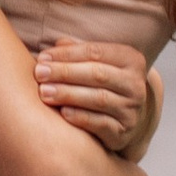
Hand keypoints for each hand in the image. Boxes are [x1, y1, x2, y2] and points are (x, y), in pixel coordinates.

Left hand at [32, 37, 153, 154]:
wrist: (131, 120)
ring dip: (69, 94)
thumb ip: (79, 52)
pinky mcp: (124, 132)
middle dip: (65, 72)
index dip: (67, 54)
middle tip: (39, 73)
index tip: (43, 57)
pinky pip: (101, 124)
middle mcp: (135, 84)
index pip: (96, 52)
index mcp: (131, 60)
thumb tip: (58, 44)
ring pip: (99, 99)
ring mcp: (131, 110)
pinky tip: (62, 113)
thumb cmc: (106, 85)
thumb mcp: (99, 64)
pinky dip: (81, 118)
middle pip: (97, 74)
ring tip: (44, 92)